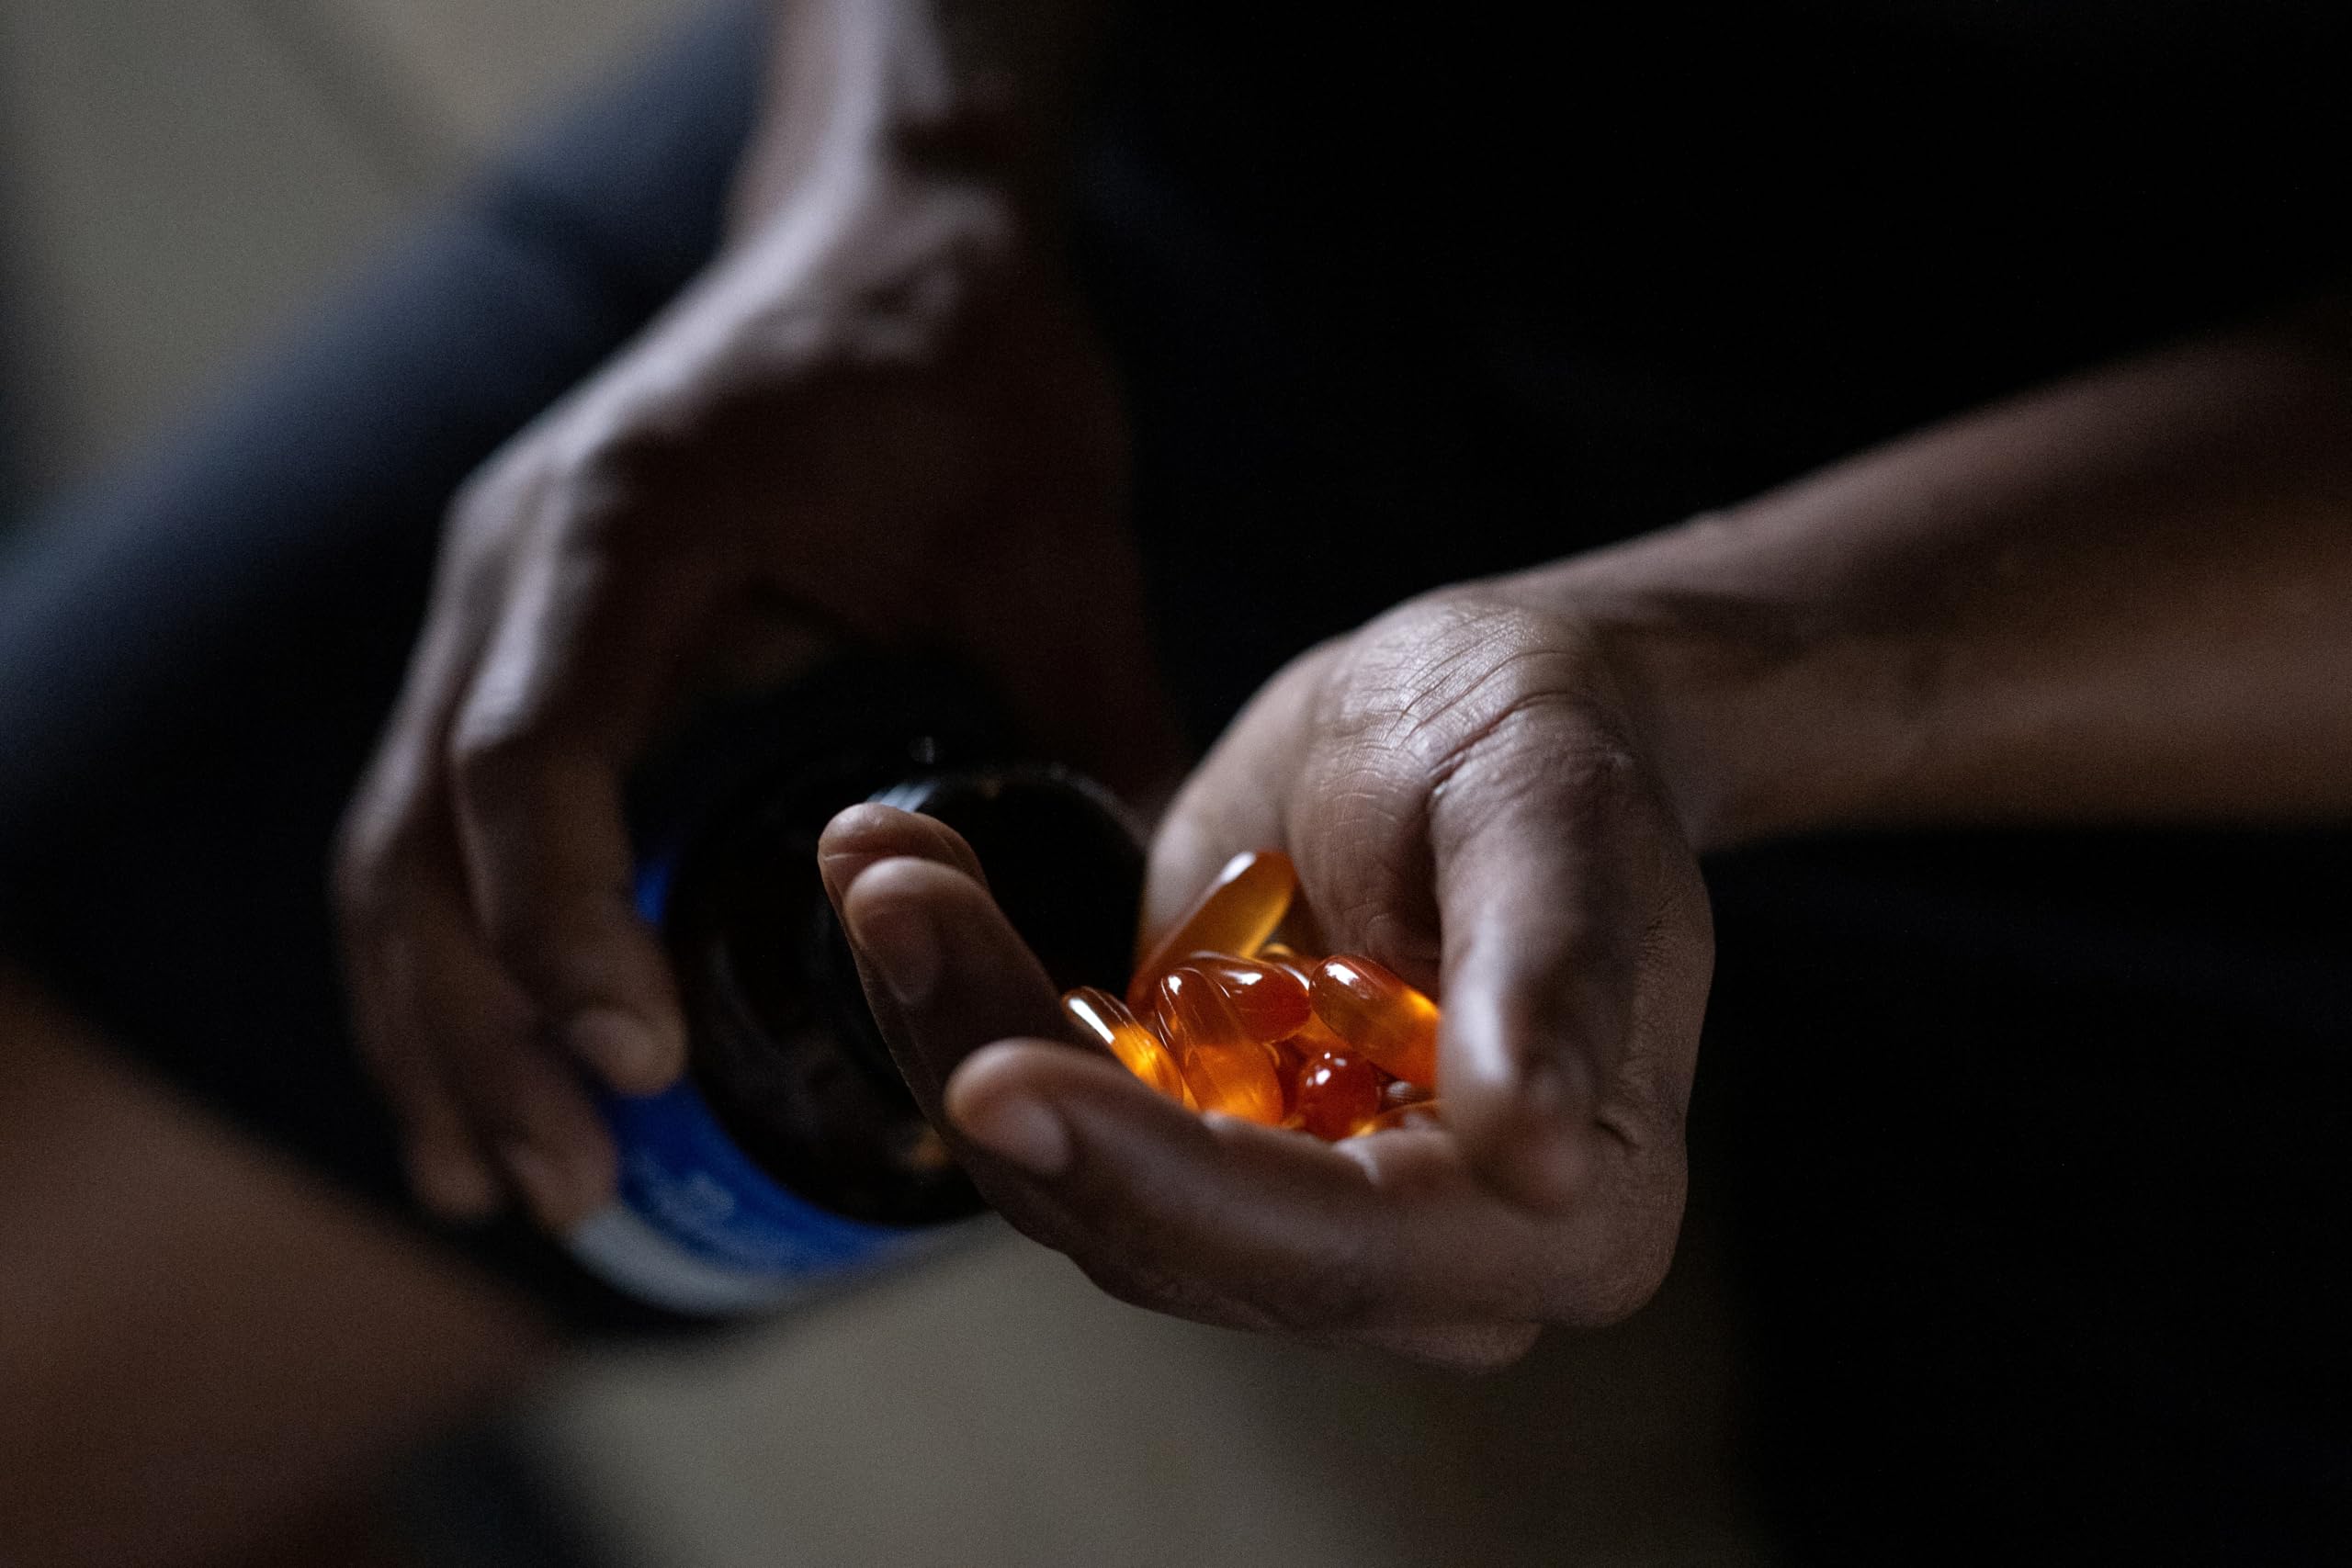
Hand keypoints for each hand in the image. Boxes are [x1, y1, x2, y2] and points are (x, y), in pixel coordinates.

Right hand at [335, 160, 1175, 1230]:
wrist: (888, 238)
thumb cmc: (968, 368)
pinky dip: (449, 963)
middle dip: (481, 1027)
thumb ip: (1098, 718)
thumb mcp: (1056, 538)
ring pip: (396, 847)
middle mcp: (520, 567)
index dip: (558, 921)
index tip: (634, 1064)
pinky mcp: (526, 650)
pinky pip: (433, 827)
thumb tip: (1147, 945)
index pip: (527, 749)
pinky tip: (490, 1085)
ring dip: (439, 1024)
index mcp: (628, 523)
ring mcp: (501, 609)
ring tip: (511, 1185)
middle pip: (421, 831)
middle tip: (572, 1191)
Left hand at [823, 586, 1712, 1366]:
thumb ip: (1548, 979)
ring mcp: (1286, 1212)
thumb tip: (1545, 1158)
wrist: (1480, 707)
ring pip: (1070, 1179)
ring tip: (884, 857)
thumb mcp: (1551, 816)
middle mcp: (1420, 1264)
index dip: (1151, 1175)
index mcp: (1565, 1222)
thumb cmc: (1545, 742)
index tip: (992, 1078)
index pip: (1327, 1243)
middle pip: (1161, 1231)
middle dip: (999, 1062)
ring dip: (951, 1017)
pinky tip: (906, 875)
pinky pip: (1049, 1112)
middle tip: (892, 894)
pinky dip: (961, 998)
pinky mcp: (1188, 1146)